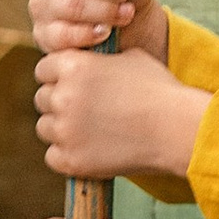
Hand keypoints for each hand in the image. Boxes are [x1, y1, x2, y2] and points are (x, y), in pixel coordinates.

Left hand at [35, 47, 209, 185]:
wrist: (176, 129)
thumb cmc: (159, 91)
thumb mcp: (130, 58)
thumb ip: (99, 60)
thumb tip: (89, 60)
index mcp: (73, 65)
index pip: (44, 69)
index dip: (58, 77)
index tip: (73, 86)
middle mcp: (62, 95)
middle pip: (42, 99)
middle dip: (59, 103)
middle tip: (85, 111)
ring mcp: (64, 130)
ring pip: (45, 128)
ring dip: (61, 129)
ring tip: (89, 131)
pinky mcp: (70, 159)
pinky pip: (53, 157)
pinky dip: (67, 155)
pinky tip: (89, 150)